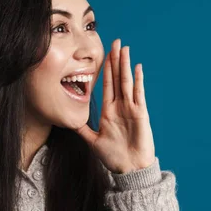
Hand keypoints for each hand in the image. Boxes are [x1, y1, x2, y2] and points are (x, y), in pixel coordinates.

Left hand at [74, 38, 155, 173]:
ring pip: (127, 82)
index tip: (104, 54)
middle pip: (117, 78)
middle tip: (116, 42)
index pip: (107, 85)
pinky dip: (138, 81)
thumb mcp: (93, 141)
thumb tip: (69, 121)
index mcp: (109, 111)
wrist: (130, 169)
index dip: (105, 69)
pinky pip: (139, 94)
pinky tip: (137, 68)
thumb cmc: (114, 157)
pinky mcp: (140, 114)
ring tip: (124, 48)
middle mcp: (120, 107)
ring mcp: (131, 109)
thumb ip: (82, 130)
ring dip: (125, 65)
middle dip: (116, 60)